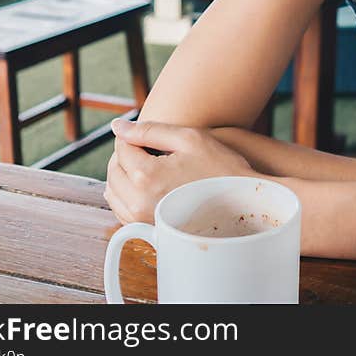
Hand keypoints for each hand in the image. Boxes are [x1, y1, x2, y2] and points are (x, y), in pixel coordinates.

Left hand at [104, 118, 253, 224]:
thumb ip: (149, 130)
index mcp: (146, 176)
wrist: (243, 202)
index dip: (135, 136)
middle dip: (127, 155)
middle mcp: (138, 202)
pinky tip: (150, 185)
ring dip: (125, 175)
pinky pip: (122, 209)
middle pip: (113, 170)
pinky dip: (129, 194)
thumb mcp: (189, 138)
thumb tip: (116, 125)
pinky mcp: (148, 230)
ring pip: (113, 191)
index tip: (153, 136)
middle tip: (151, 148)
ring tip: (151, 165)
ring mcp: (141, 220)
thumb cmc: (220, 167)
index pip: (122, 147)